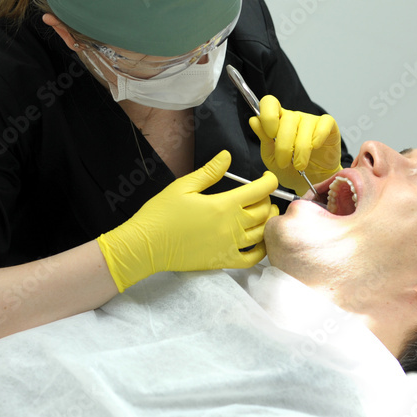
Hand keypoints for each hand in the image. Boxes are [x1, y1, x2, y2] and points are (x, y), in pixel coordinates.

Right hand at [98, 151, 278, 291]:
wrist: (146, 245)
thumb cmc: (162, 213)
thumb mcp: (184, 185)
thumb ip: (209, 172)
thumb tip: (227, 156)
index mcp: (224, 204)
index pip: (260, 190)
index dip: (269, 180)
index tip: (267, 177)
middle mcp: (232, 226)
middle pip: (265, 211)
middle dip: (268, 199)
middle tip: (262, 195)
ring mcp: (230, 246)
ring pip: (263, 233)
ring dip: (269, 221)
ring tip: (265, 214)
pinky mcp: (223, 261)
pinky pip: (252, 258)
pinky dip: (261, 249)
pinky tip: (259, 240)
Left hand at [248, 95, 341, 194]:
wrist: (311, 183)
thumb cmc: (290, 169)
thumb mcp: (271, 158)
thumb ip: (264, 140)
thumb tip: (254, 120)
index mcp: (276, 122)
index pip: (269, 103)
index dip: (268, 115)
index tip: (270, 134)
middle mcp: (293, 117)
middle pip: (287, 119)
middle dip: (284, 145)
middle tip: (284, 163)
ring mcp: (311, 120)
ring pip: (305, 126)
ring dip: (301, 149)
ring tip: (300, 165)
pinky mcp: (329, 126)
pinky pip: (325, 123)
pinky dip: (319, 135)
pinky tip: (316, 147)